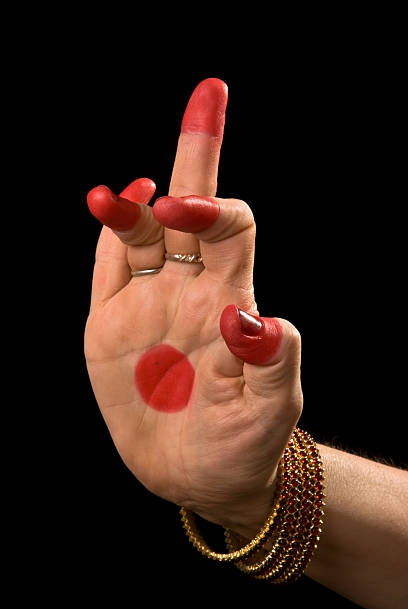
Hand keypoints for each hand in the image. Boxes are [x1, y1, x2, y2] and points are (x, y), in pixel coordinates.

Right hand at [85, 78, 302, 533]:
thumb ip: (275, 365)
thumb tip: (250, 320)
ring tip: (118, 193)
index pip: (231, 229)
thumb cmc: (244, 443)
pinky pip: (108, 270)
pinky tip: (109, 207)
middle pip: (192, 210)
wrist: (195, 474)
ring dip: (132, 206)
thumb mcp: (273, 412)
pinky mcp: (110, 325)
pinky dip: (108, 238)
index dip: (217, 209)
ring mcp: (148, 304)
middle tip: (208, 94)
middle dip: (197, 155)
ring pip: (142, 234)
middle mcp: (191, 289)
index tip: (192, 213)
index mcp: (232, 300)